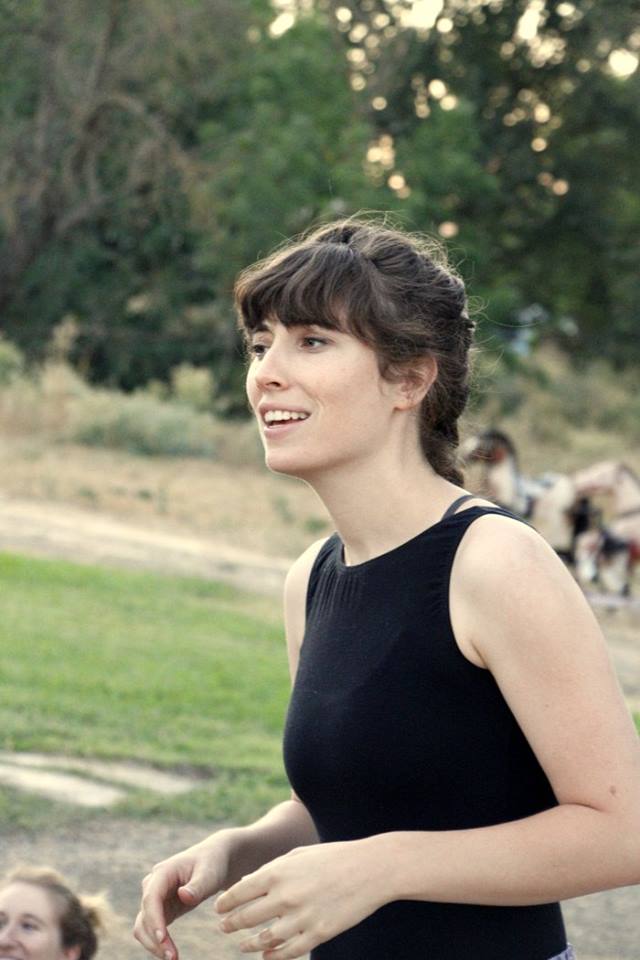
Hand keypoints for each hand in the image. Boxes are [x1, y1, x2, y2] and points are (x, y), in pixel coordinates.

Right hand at [133, 833, 232, 959]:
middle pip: (144, 915)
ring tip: (173, 958)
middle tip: (172, 957)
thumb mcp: (210, 873)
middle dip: (154, 938)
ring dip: (153, 944)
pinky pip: (152, 929)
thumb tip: (183, 896)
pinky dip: (158, 942)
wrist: (215, 860)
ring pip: (143, 925)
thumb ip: (197, 886)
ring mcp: (155, 898)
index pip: (151, 897)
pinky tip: (171, 953)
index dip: (154, 919)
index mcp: (163, 872)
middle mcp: (153, 885)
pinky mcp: (161, 909)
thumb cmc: (213, 863)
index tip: (163, 939)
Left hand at [215, 840, 384, 958]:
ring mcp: (301, 918)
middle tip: (224, 928)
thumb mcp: (299, 855)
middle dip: (231, 925)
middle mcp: (285, 896)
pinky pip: (288, 952)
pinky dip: (274, 957)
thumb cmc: (333, 857)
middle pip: (246, 918)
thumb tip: (245, 884)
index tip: (218, 910)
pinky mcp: (318, 935)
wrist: (370, 869)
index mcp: (278, 872)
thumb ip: (271, 870)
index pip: (239, 893)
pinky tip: (267, 956)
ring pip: (264, 940)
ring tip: (243, 945)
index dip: (225, 904)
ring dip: (249, 944)